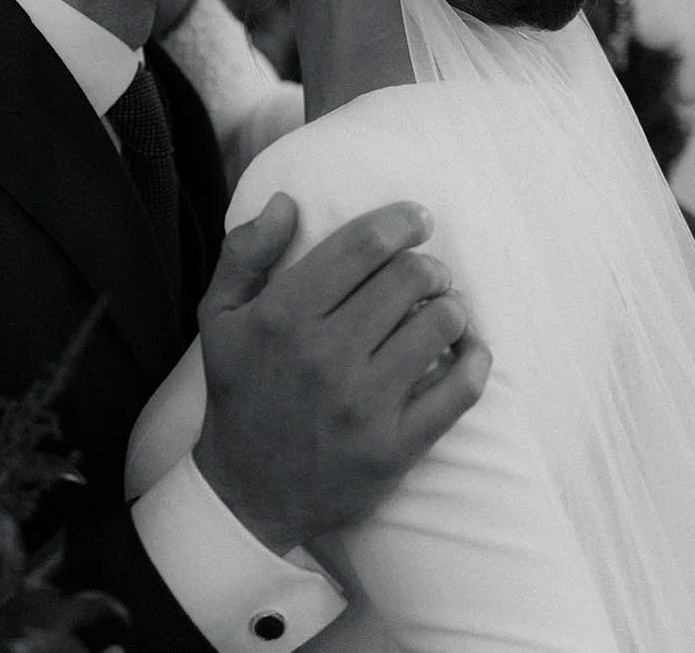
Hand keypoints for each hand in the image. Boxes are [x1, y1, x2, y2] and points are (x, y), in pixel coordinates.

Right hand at [192, 194, 492, 553]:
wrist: (247, 493)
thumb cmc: (240, 393)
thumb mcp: (219, 318)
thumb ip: (246, 252)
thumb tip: (287, 202)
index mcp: (283, 316)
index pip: (362, 246)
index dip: (401, 222)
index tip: (417, 220)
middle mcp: (324, 356)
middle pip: (409, 279)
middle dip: (428, 265)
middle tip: (428, 273)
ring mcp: (363, 404)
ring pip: (440, 324)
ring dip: (451, 306)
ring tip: (442, 309)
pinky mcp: (395, 446)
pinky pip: (460, 390)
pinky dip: (476, 357)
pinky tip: (468, 347)